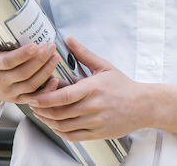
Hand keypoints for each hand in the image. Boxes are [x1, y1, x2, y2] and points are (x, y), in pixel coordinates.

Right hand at [0, 21, 61, 103]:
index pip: (8, 62)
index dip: (22, 55)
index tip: (35, 45)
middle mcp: (1, 81)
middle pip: (23, 73)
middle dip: (40, 60)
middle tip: (51, 46)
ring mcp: (10, 92)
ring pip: (31, 85)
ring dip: (46, 72)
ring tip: (55, 57)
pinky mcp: (17, 99)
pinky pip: (33, 98)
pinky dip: (46, 91)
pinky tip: (55, 80)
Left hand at [28, 36, 149, 140]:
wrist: (142, 105)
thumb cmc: (123, 86)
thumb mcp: (104, 66)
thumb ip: (84, 54)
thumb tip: (69, 39)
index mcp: (93, 88)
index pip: (64, 96)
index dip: (45, 99)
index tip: (33, 98)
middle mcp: (93, 107)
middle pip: (60, 113)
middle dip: (42, 111)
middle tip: (34, 105)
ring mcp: (95, 122)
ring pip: (64, 126)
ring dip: (49, 121)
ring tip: (42, 114)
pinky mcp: (97, 134)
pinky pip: (73, 136)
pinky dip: (60, 132)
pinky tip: (56, 125)